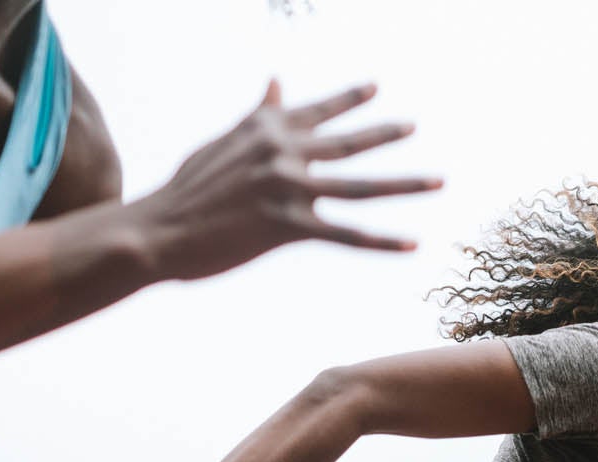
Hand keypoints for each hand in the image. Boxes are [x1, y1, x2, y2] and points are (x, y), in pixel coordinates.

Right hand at [134, 80, 443, 280]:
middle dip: (386, 134)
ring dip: (405, 184)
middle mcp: (282, 152)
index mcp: (265, 130)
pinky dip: (383, 241)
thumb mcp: (222, 143)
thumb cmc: (186, 190)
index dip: (349, 99)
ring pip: (360, 186)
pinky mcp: (287, 227)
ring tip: (440, 180)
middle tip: (416, 126)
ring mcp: (287, 188)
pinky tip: (413, 243)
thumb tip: (278, 83)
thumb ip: (258, 116)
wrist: (157, 231)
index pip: (316, 110)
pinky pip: (346, 234)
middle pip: (348, 143)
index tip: (377, 88)